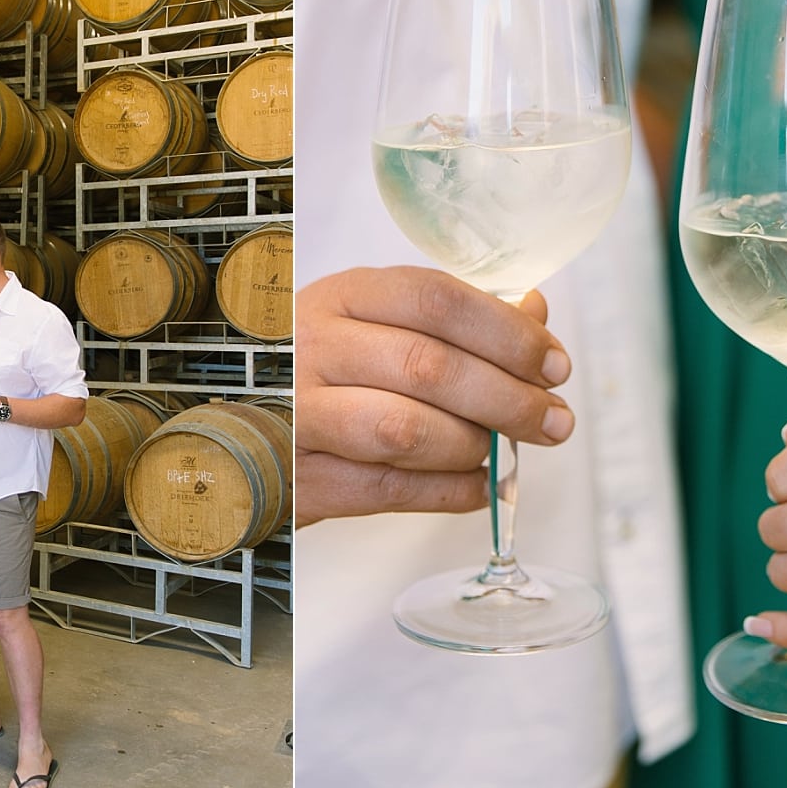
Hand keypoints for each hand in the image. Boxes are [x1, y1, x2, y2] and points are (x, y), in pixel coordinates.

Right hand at [295, 266, 574, 526]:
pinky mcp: (299, 477)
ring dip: (476, 445)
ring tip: (507, 452)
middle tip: (554, 420)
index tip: (552, 363)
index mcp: (339, 296)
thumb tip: (534, 309)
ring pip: (408, 430)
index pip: (435, 299)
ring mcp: (298, 413)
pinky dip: (449, 491)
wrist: (232, 427)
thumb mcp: (371, 323)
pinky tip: (479, 484)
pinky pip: (390, 489)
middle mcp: (312, 347)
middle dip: (509, 398)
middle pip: (429, 366)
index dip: (507, 332)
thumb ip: (451, 316)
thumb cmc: (317, 370)